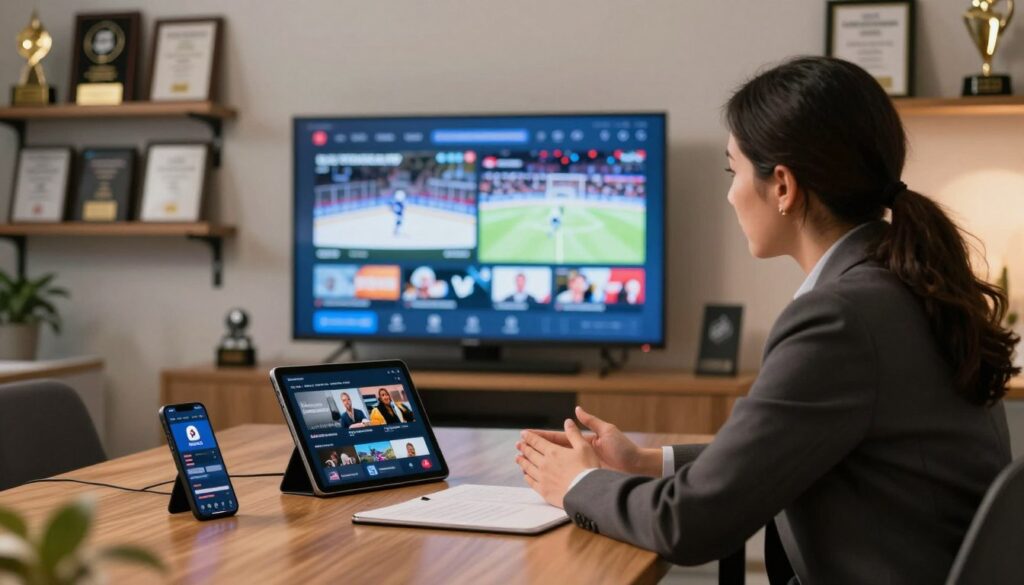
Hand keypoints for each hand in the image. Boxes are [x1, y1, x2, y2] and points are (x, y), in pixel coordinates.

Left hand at [516, 418, 600, 507]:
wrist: (586, 492)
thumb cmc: (587, 469)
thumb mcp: (584, 447)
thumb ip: (574, 434)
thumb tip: (568, 422)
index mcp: (553, 452)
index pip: (537, 442)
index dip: (529, 437)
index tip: (523, 434)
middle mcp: (545, 464)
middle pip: (530, 454)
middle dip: (523, 448)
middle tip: (518, 445)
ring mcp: (542, 478)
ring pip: (528, 467)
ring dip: (522, 461)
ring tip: (518, 458)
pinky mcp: (544, 491)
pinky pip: (531, 482)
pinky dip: (526, 477)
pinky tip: (525, 475)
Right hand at [524, 406, 660, 475]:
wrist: (637, 467)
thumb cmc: (624, 448)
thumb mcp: (607, 430)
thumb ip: (591, 421)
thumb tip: (576, 410)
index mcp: (583, 442)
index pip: (558, 438)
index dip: (542, 436)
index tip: (526, 434)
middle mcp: (579, 454)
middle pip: (552, 450)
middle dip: (535, 448)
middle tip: (518, 447)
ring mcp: (581, 466)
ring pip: (555, 464)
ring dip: (538, 462)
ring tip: (522, 461)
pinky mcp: (584, 477)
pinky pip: (564, 476)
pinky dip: (550, 476)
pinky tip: (539, 477)